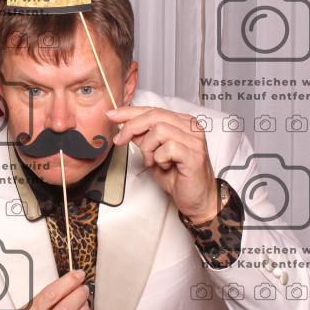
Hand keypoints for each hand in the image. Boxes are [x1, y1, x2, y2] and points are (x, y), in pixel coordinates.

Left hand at [107, 106, 218, 222]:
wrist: (197, 199)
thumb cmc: (178, 176)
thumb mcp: (154, 153)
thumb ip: (144, 137)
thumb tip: (125, 126)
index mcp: (183, 123)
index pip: (153, 110)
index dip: (130, 112)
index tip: (112, 115)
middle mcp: (191, 128)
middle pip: (155, 116)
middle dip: (132, 127)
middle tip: (120, 140)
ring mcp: (194, 141)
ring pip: (159, 130)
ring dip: (148, 147)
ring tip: (152, 160)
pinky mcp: (194, 155)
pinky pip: (168, 148)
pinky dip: (159, 158)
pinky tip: (164, 166)